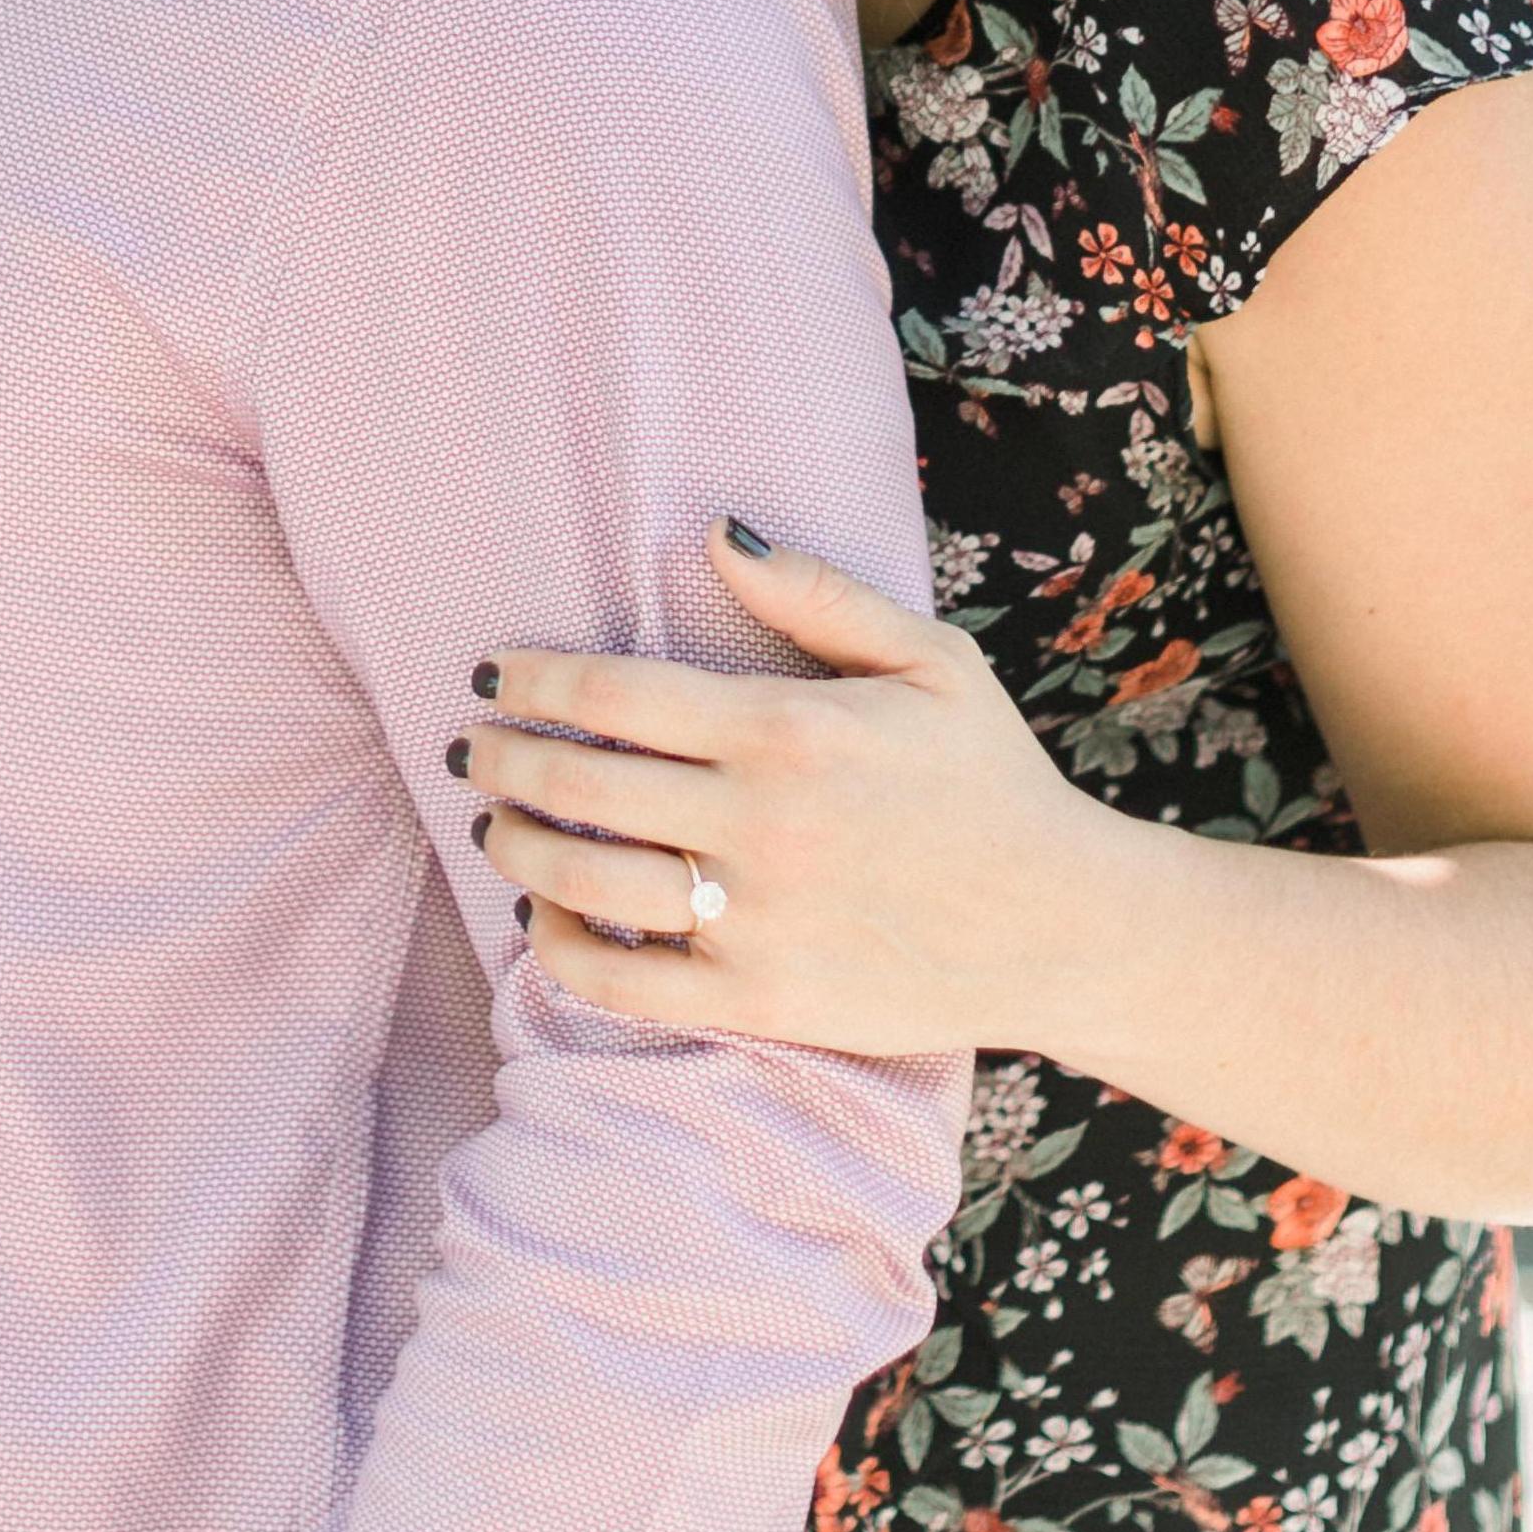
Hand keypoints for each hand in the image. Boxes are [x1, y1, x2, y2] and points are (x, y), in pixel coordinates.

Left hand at [452, 523, 1116, 1059]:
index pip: (614, 692)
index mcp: (789, 727)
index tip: (492, 675)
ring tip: (492, 824)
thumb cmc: (987, 779)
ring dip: (515, 846)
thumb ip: (815, 593)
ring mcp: (756, 918)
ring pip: (584, 881)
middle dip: (501, 760)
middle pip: (578, 783)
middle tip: (470, 750)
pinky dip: (558, 948)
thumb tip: (715, 531)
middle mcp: (760, 822)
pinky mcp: (760, 999)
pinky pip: (622, 982)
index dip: (533, 679)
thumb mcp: (927, 659)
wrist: (1062, 926)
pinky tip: (543, 914)